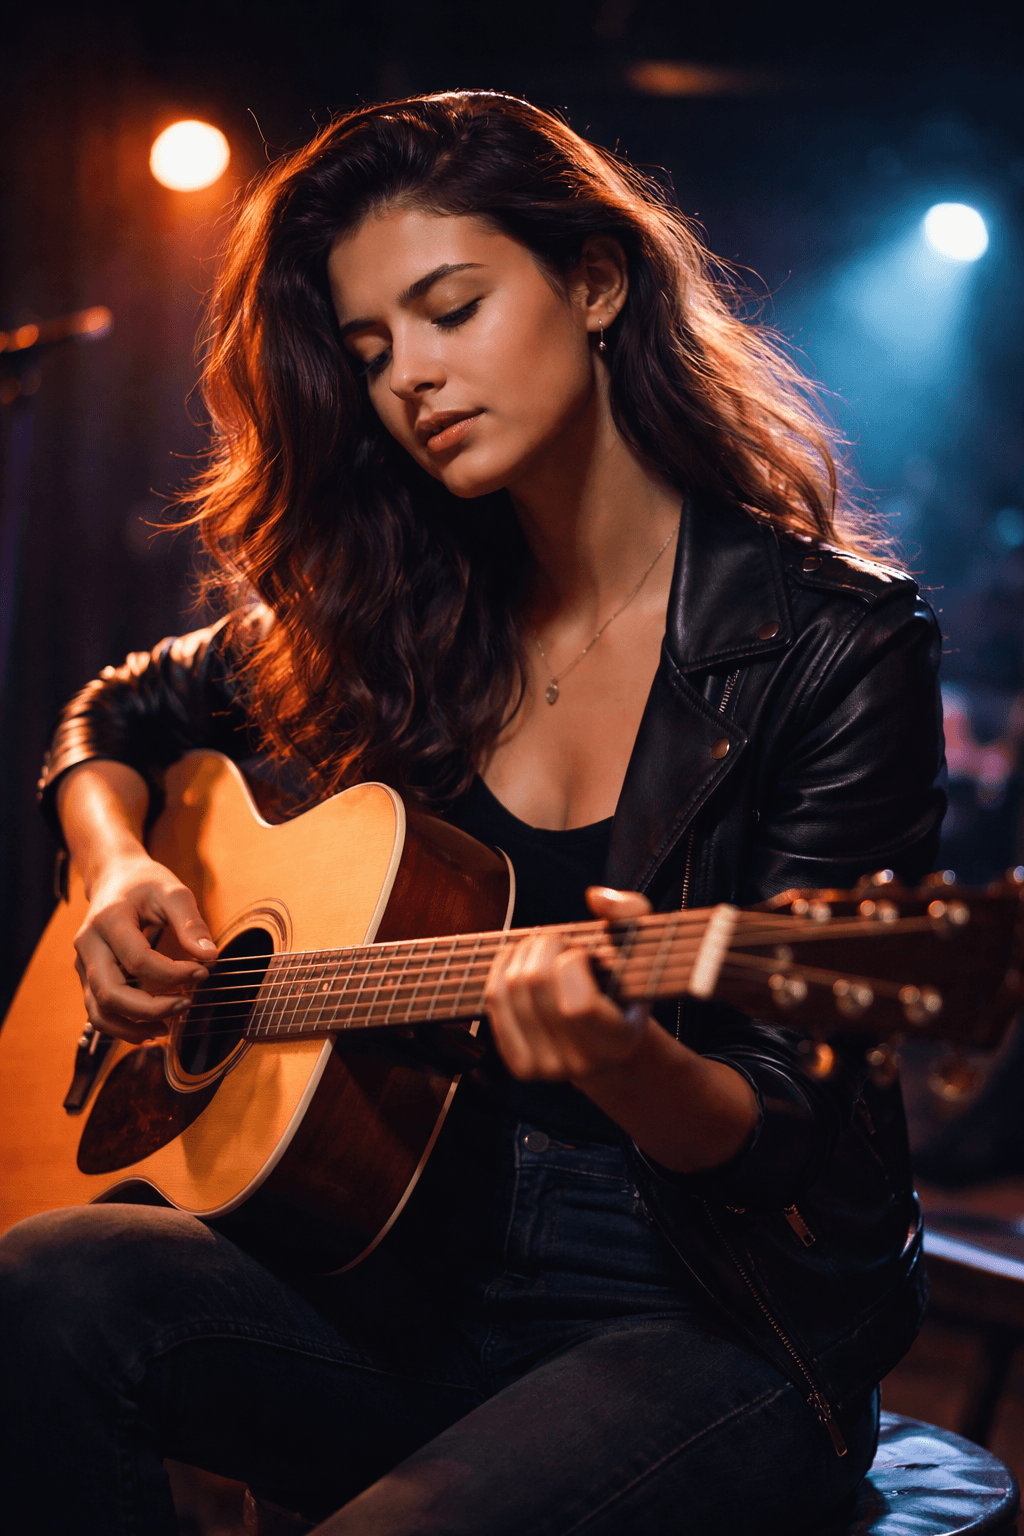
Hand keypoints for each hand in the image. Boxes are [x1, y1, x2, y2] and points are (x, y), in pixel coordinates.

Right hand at [73, 852, 217, 1042]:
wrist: (114, 879)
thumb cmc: (144, 884)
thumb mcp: (172, 891)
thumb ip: (191, 922)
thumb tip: (211, 956)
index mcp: (108, 920)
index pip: (138, 960)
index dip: (173, 973)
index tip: (203, 971)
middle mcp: (88, 945)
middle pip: (110, 993)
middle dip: (151, 1008)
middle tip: (187, 1003)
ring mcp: (84, 964)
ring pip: (99, 1011)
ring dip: (134, 1027)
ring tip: (169, 1025)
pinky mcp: (88, 977)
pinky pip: (100, 1012)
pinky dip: (124, 1026)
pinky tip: (154, 1025)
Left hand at [484, 886, 653, 1083]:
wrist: (611, 1047)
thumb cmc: (626, 988)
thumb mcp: (641, 947)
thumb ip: (631, 912)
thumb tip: (595, 897)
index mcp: (618, 1041)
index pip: (577, 1005)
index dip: (571, 964)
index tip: (582, 953)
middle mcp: (581, 1063)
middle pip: (535, 985)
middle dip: (543, 945)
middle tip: (558, 941)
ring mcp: (547, 1068)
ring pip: (510, 989)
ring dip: (522, 952)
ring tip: (542, 949)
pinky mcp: (521, 1066)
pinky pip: (494, 1002)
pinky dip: (501, 969)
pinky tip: (520, 961)